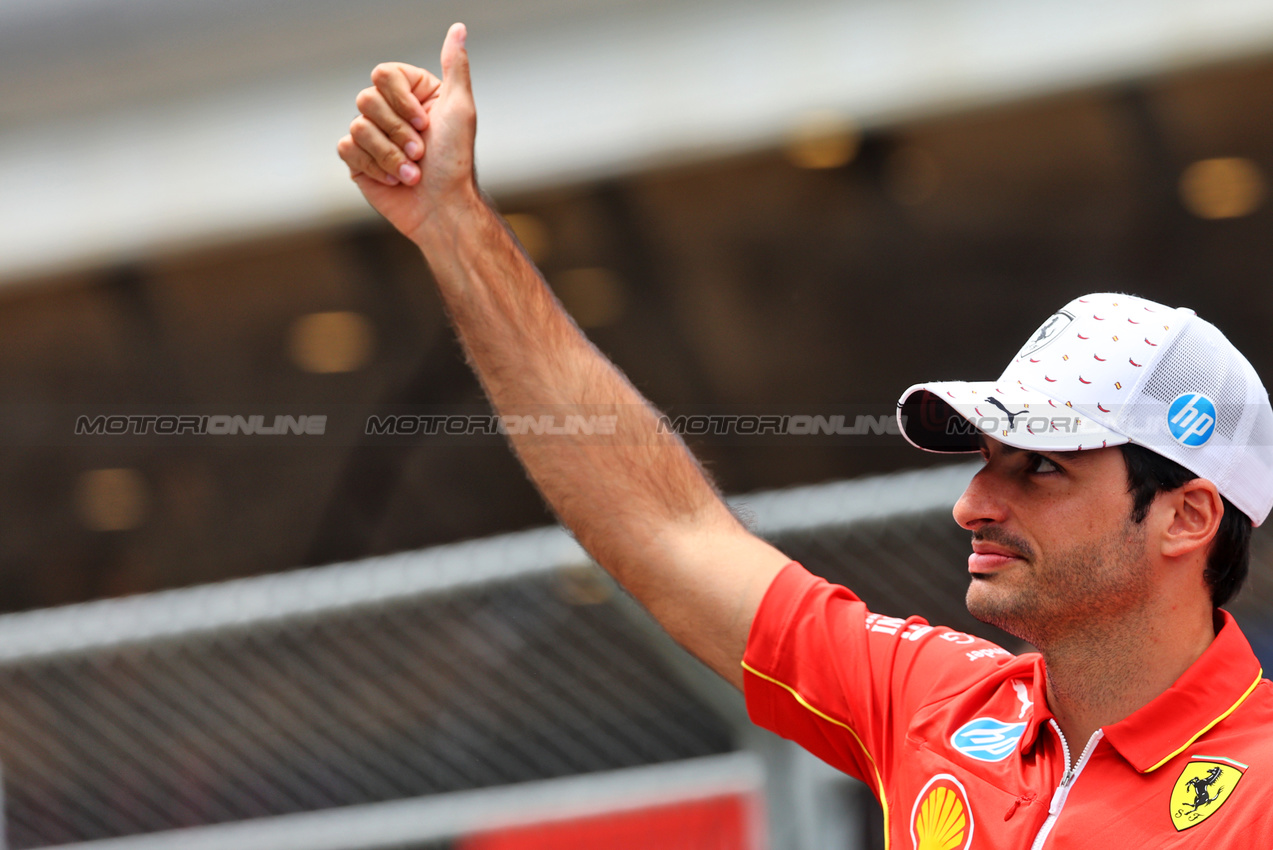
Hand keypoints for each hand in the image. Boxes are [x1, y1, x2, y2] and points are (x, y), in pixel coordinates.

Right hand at [337, 23, 476, 243]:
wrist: (442, 208)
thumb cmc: (455, 161)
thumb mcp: (460, 108)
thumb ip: (454, 66)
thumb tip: (459, 28)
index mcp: (412, 94)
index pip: (383, 74)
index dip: (401, 100)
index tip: (425, 122)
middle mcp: (389, 112)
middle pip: (366, 99)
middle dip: (398, 132)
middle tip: (422, 152)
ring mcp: (372, 136)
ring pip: (358, 127)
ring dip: (391, 155)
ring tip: (413, 173)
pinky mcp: (358, 161)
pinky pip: (348, 149)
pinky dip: (375, 167)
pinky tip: (396, 181)